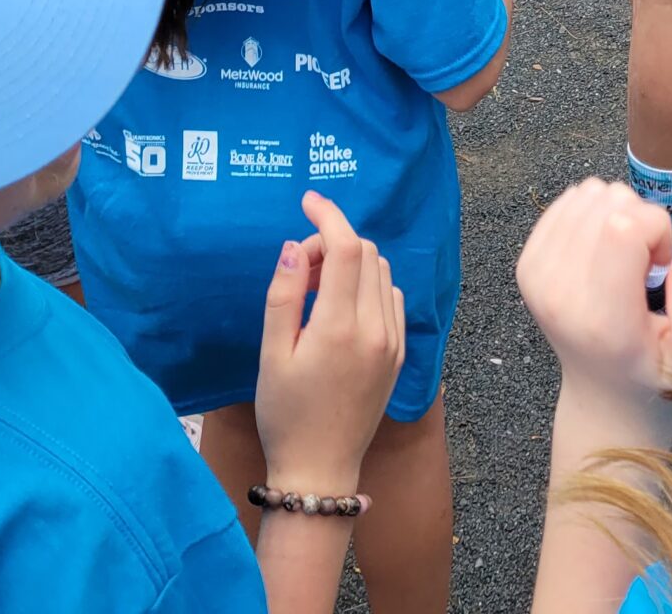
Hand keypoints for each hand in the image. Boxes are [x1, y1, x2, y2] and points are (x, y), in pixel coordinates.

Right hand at [253, 192, 405, 494]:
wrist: (319, 469)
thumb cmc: (285, 414)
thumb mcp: (272, 353)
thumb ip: (284, 295)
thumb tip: (296, 245)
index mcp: (341, 327)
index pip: (348, 248)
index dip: (328, 216)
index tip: (307, 201)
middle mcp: (377, 330)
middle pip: (367, 254)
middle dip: (334, 242)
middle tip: (301, 267)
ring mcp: (393, 342)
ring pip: (382, 272)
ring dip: (352, 263)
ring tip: (316, 289)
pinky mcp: (399, 354)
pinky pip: (391, 298)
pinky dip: (369, 285)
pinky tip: (340, 308)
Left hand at [517, 179, 671, 405]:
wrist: (601, 392)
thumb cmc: (652, 371)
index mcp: (602, 318)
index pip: (623, 227)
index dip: (657, 228)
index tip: (662, 261)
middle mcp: (561, 292)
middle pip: (608, 201)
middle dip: (641, 219)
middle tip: (644, 262)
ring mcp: (537, 275)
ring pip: (588, 193)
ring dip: (617, 214)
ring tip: (623, 256)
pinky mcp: (527, 263)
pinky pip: (567, 200)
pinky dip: (593, 213)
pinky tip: (603, 249)